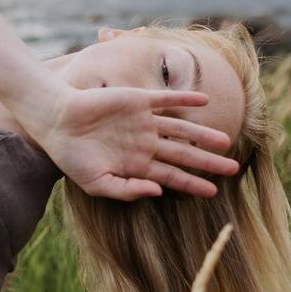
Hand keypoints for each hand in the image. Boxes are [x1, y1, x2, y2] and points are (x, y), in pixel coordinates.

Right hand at [27, 84, 238, 200]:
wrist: (56, 122)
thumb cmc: (72, 157)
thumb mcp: (97, 184)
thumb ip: (127, 191)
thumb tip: (158, 192)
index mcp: (137, 165)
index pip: (172, 176)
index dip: (193, 184)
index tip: (214, 192)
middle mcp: (145, 144)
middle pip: (184, 154)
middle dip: (209, 163)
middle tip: (234, 169)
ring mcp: (143, 121)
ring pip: (181, 128)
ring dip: (203, 134)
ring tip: (227, 141)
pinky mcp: (138, 100)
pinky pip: (167, 99)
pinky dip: (185, 99)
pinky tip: (205, 102)